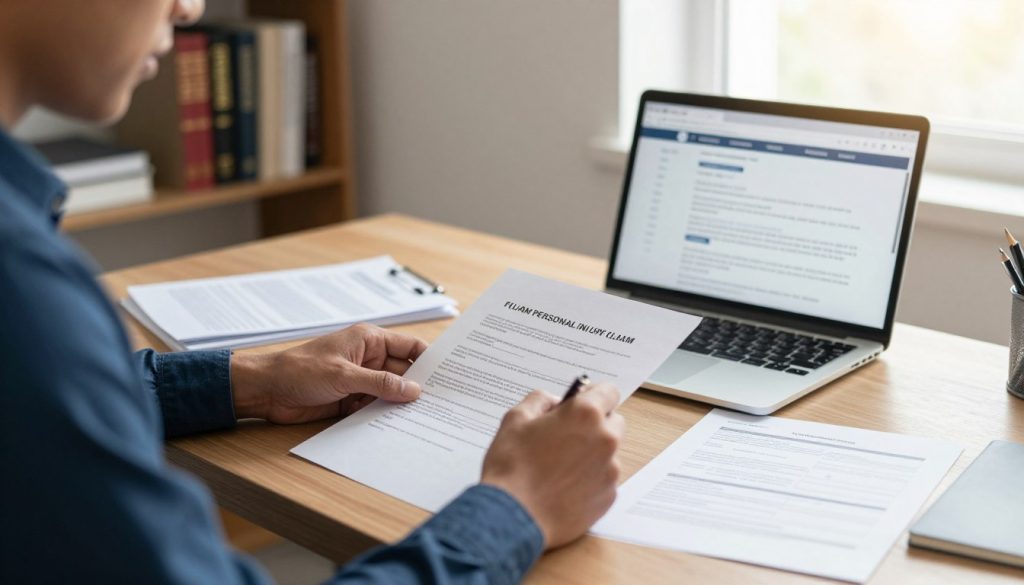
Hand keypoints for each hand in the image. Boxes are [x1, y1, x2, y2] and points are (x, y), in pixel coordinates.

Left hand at [230, 324, 427, 423]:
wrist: (267, 391)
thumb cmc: (300, 370)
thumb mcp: (344, 375)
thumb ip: (380, 384)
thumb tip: (413, 391)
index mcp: (370, 340)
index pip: (410, 346)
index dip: (430, 359)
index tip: (449, 375)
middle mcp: (369, 358)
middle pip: (403, 373)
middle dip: (418, 387)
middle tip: (442, 403)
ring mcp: (360, 380)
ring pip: (390, 393)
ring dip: (401, 405)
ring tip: (426, 419)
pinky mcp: (351, 400)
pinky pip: (375, 408)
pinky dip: (384, 416)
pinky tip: (399, 427)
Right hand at [480, 383, 624, 548]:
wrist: (512, 516)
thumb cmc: (511, 466)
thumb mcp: (516, 419)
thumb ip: (540, 400)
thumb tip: (555, 402)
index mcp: (585, 414)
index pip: (609, 392)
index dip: (593, 395)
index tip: (582, 403)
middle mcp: (605, 439)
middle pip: (614, 422)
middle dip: (596, 425)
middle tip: (567, 436)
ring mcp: (610, 470)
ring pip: (609, 453)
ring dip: (592, 454)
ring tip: (560, 467)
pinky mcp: (608, 497)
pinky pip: (604, 480)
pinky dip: (590, 480)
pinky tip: (564, 487)